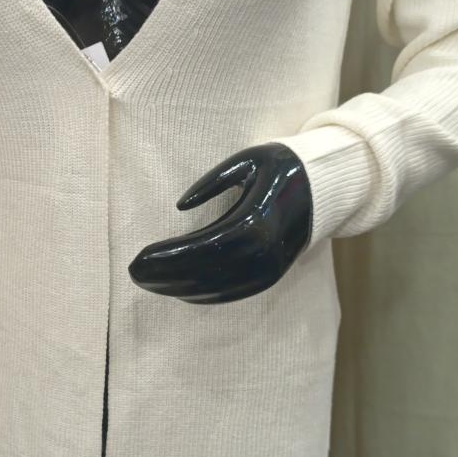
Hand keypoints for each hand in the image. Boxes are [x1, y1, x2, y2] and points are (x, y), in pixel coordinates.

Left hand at [128, 143, 312, 303]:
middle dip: (165, 276)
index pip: (202, 246)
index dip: (168, 256)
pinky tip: (177, 291)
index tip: (139, 257)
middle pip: (205, 273)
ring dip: (177, 289)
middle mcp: (263, 251)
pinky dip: (202, 295)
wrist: (323, 189)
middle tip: (133, 273)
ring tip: (147, 282)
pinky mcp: (271, 276)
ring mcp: (269, 268)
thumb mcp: (245, 161)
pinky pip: (232, 294)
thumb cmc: (278, 167)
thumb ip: (211, 181)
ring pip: (216, 289)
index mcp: (256, 220)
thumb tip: (180, 206)